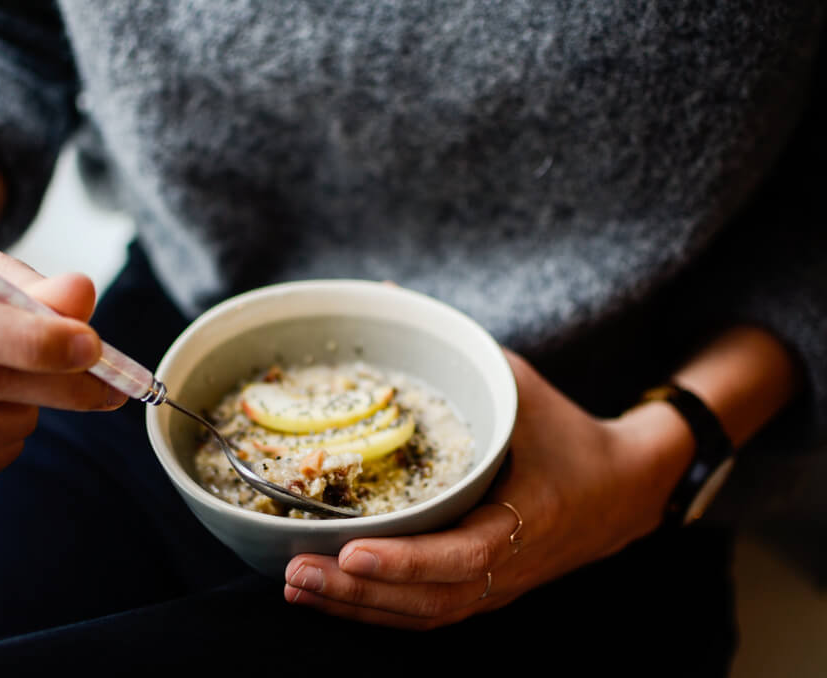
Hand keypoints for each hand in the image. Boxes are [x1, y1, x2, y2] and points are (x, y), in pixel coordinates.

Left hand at [283, 349, 691, 628]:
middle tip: (296, 572)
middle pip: (427, 599)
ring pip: (420, 614)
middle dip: (357, 593)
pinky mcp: (482, 593)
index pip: (465, 556)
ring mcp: (496, 587)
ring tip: (297, 587)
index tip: (352, 550)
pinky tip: (330, 597)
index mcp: (527, 517)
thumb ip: (457, 348)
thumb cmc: (563, 432)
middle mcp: (509, 565)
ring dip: (356, 608)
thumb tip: (387, 294)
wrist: (618, 492)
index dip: (406, 561)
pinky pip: (425, 614)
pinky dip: (376, 611)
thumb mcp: (517, 383)